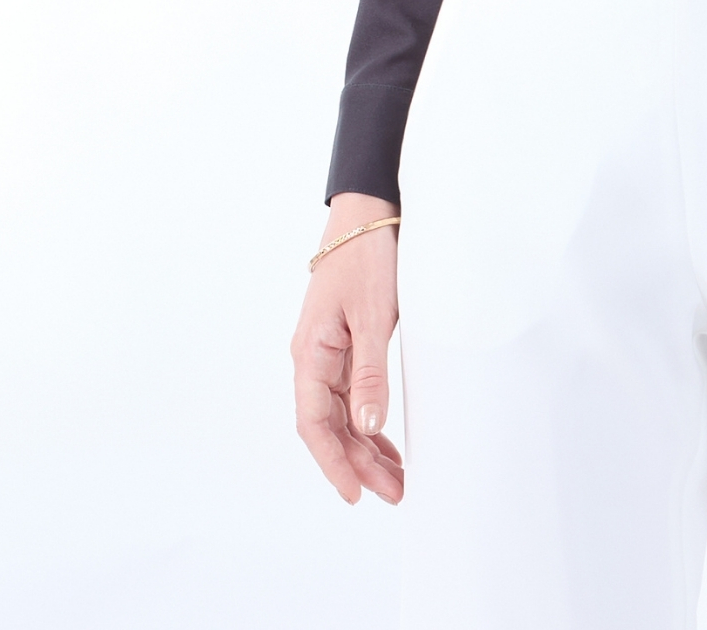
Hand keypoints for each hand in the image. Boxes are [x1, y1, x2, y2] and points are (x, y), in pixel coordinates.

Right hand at [291, 191, 404, 503]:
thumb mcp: (372, 316)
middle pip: (330, 426)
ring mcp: (328, 352)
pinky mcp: (345, 343)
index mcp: (310, 355)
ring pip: (342, 413)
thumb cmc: (366, 258)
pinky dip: (369, 419)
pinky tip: (386, 440)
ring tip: (395, 477)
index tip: (356, 493)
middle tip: (393, 492)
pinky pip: (352, 394)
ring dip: (366, 446)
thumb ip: (369, 374)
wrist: (368, 214)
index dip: (334, 462)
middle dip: (358, 463)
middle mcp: (313, 359)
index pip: (315, 424)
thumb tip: (367, 428)